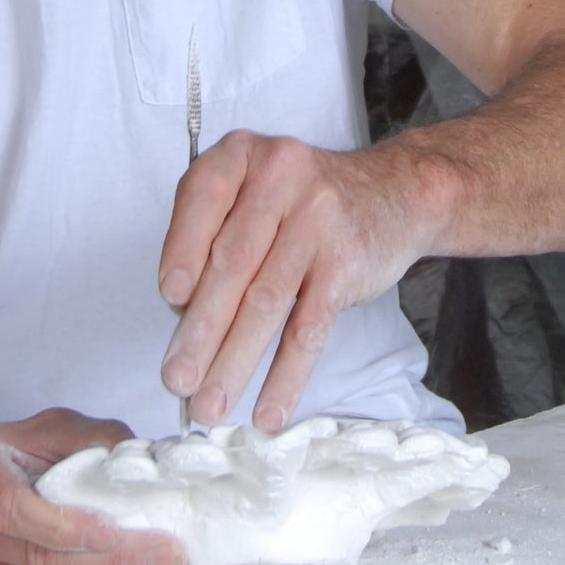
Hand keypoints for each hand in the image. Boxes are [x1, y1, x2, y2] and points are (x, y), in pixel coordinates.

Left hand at [158, 132, 430, 432]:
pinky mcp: (346, 262)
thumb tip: (182, 317)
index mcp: (244, 154)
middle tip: (176, 379)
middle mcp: (281, 176)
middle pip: (231, 262)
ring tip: (210, 406)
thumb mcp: (256, 190)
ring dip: (232, 363)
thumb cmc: (304, 202)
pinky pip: (308, 328)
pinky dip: (285, 377)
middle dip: (199, 330)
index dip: (180, 251)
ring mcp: (318, 218)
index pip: (202, 198)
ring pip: (266, 302)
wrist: (395, 193)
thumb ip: (215, 234)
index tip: (168, 300)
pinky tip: (267, 410)